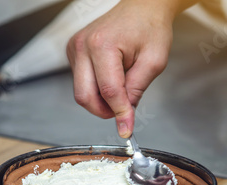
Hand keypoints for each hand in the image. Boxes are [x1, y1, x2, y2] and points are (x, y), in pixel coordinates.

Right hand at [66, 0, 174, 137]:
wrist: (141, 8)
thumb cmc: (150, 28)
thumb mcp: (153, 62)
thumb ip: (136, 92)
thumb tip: (124, 120)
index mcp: (102, 45)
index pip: (108, 91)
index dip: (119, 114)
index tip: (126, 130)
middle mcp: (82, 46)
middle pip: (85, 96)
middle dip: (105, 110)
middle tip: (124, 111)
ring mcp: (74, 48)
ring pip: (82, 93)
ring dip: (102, 100)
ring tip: (123, 84)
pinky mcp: (73, 53)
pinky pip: (81, 83)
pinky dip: (97, 89)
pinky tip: (112, 76)